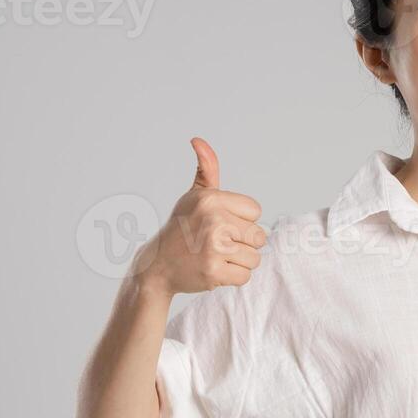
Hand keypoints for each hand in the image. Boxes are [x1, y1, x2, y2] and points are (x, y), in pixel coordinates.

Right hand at [132, 137, 268, 295]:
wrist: (157, 265)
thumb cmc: (182, 228)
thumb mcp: (194, 196)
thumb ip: (206, 169)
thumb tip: (198, 140)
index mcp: (211, 199)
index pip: (255, 211)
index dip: (242, 220)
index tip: (221, 224)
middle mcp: (213, 220)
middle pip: (259, 236)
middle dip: (243, 243)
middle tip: (218, 243)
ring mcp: (213, 247)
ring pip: (254, 258)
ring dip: (239, 261)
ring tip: (215, 256)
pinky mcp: (214, 271)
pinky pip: (245, 276)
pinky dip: (233, 277)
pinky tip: (214, 269)